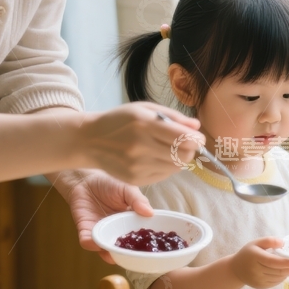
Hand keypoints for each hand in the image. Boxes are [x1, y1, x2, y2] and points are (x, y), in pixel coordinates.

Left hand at [51, 169, 152, 262]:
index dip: (144, 245)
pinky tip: (94, 243)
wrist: (84, 179)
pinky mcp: (85, 231)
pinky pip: (87, 241)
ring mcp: (101, 232)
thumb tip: (150, 213)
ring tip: (113, 255)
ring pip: (105, 249)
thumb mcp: (128, 189)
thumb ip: (138, 200)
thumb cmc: (109, 183)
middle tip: (132, 259)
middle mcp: (117, 231)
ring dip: (108, 253)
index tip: (150, 251)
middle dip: (127, 255)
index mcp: (130, 222)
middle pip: (123, 248)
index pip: (139, 237)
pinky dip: (90, 244)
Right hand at [78, 102, 204, 184]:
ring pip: (176, 167)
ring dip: (179, 159)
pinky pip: (164, 175)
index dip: (196, 139)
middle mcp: (141, 147)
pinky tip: (156, 158)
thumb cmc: (119, 121)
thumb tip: (196, 126)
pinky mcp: (135, 179)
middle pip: (184, 155)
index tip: (198, 138)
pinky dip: (167, 167)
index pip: (183, 137)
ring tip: (169, 149)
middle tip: (185, 144)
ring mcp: (137, 166)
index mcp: (144, 124)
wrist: (90, 140)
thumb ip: (172, 116)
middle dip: (190, 150)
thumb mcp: (144, 109)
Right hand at [230, 237, 288, 288]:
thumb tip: (283, 243)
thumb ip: (269, 241)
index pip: (271, 261)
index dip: (283, 263)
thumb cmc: (248, 254)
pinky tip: (282, 274)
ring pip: (276, 278)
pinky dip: (280, 279)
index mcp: (255, 257)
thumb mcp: (256, 243)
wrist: (236, 269)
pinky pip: (273, 283)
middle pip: (276, 271)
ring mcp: (257, 279)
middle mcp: (255, 270)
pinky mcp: (260, 286)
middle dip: (288, 269)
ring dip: (285, 274)